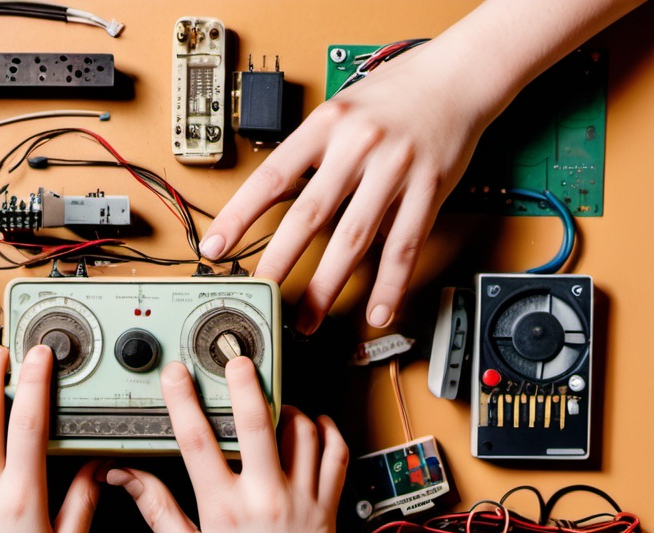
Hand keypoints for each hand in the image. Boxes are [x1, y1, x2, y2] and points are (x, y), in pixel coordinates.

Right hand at [104, 358, 350, 532]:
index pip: (197, 441)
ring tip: (273, 401)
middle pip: (256, 422)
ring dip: (286, 408)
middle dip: (244, 382)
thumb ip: (156, 509)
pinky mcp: (328, 506)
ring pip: (301, 432)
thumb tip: (127, 477)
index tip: (176, 375)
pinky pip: (335, 455)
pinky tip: (313, 424)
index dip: (182, 400)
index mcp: (223, 508)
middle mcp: (264, 497)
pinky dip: (326, 432)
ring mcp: (301, 499)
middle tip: (237, 357)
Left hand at [201, 41, 487, 333]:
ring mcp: (395, 169)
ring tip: (308, 318)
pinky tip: (378, 311)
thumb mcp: (338, 112)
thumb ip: (312, 156)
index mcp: (325, 125)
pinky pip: (405, 245)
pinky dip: (390, 284)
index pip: (272, 176)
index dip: (239, 215)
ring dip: (327, 285)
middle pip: (309, 214)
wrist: (457, 75)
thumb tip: (278, 204)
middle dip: (279, 261)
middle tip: (261, 293)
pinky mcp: (429, 189)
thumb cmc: (392, 94)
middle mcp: (357, 145)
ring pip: (354, 238)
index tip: (215, 247)